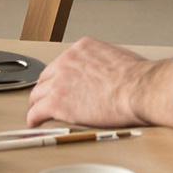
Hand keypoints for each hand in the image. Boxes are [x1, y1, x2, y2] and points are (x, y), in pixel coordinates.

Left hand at [24, 38, 156, 129]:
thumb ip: (107, 64)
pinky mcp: (57, 102)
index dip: (59, 77)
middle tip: (45, 99)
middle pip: (46, 77)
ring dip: (37, 104)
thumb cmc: (138, 78)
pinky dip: (34, 119)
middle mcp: (67, 61)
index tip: (59, 84)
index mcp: (82, 49)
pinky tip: (34, 124)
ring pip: (38, 94)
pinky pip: (37, 112)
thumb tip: (112, 74)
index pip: (62, 63)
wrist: (138, 89)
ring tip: (37, 114)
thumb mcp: (120, 58)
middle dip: (45, 89)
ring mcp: (60, 81)